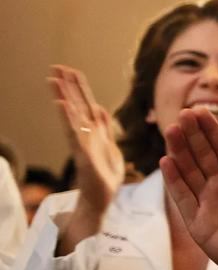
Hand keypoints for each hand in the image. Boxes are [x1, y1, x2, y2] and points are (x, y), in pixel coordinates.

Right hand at [48, 66, 123, 213]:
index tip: (70, 70)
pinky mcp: (83, 156)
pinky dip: (69, 119)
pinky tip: (62, 105)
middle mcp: (86, 135)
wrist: (100, 202)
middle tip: (57, 67)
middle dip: (68, 86)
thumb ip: (106, 129)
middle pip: (76, 106)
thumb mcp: (111, 148)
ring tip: (54, 80)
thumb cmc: (105, 178)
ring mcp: (83, 144)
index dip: (79, 88)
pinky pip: (75, 134)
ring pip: (72, 116)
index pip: (86, 104)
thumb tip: (101, 109)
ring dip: (64, 97)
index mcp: (95, 132)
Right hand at [161, 110, 217, 269]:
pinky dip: (175, 181)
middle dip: (192, 135)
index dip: (210, 130)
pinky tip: (167, 162)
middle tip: (182, 114)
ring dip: (180, 152)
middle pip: (201, 155)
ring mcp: (206, 202)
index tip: (199, 110)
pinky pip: (184, 198)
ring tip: (172, 131)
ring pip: (189, 172)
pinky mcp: (197, 221)